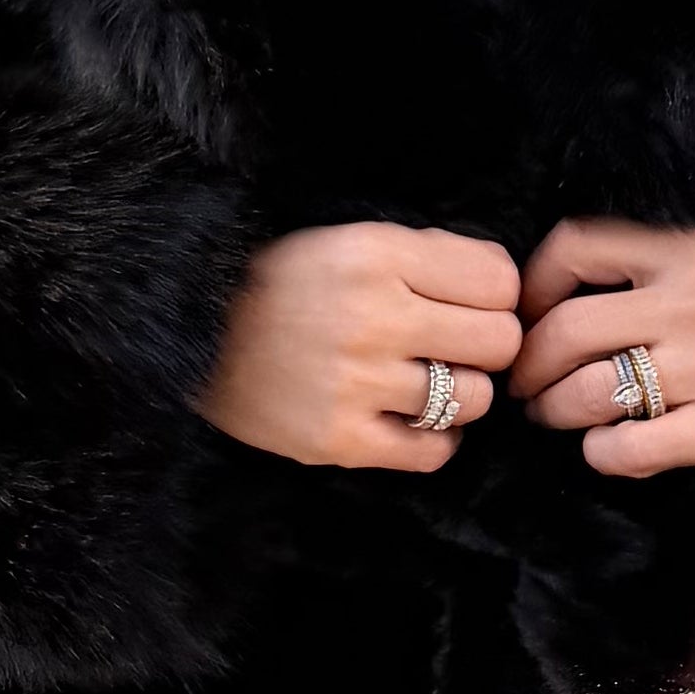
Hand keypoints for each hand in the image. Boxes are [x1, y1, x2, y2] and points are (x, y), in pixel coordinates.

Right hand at [199, 223, 524, 470]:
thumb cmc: (282, 284)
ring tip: (426, 384)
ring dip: (461, 395)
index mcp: (377, 254)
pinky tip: (409, 421)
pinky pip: (433, 453)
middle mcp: (372, 316)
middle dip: (486, 346)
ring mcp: (355, 383)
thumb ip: (426, 255)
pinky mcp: (337, 439)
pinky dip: (434, 441)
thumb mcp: (348, 240)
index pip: (499, 282)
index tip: (469, 304)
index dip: (495, 296)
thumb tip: (503, 287)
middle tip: (455, 348)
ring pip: (474, 400)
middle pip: (499, 342)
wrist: (191, 331)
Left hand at [508, 219, 694, 477]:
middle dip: (529, 367)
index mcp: (691, 254)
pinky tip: (608, 450)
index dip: (532, 287)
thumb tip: (546, 304)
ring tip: (559, 418)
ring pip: (586, 392)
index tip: (523, 320)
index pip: (578, 247)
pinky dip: (601, 454)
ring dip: (555, 412)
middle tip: (527, 388)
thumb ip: (650, 276)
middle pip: (566, 329)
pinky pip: (626, 449)